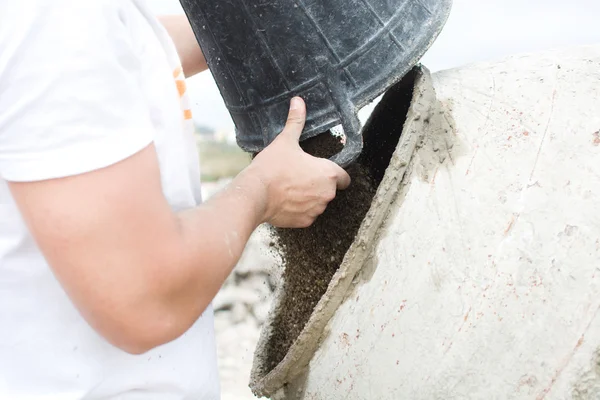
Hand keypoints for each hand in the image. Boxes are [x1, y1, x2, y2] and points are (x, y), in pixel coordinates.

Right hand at [242, 97, 350, 227]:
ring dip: (309, 197)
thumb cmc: (272, 167)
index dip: (335, 173)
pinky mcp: (305, 222)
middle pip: (329, 189)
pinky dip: (298, 210)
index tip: (321, 169)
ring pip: (317, 203)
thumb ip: (295, 122)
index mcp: (328, 174)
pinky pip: (306, 215)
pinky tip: (285, 201)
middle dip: (317, 184)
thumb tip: (298, 101)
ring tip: (290, 188)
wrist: (255, 195)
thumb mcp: (285, 141)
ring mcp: (316, 210)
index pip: (344, 177)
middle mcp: (327, 195)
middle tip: (299, 175)